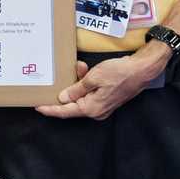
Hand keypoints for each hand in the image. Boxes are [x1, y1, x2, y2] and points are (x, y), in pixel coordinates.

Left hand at [35, 48, 164, 120]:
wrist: (142, 69)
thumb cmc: (119, 73)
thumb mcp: (93, 78)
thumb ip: (76, 90)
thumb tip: (63, 98)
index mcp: (91, 108)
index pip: (65, 111)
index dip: (50, 109)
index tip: (37, 106)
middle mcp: (96, 111)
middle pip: (72, 105)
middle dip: (64, 90)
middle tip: (55, 80)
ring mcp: (102, 106)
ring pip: (81, 96)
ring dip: (77, 82)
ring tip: (79, 67)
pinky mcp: (106, 98)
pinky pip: (89, 93)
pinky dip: (85, 83)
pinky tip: (85, 69)